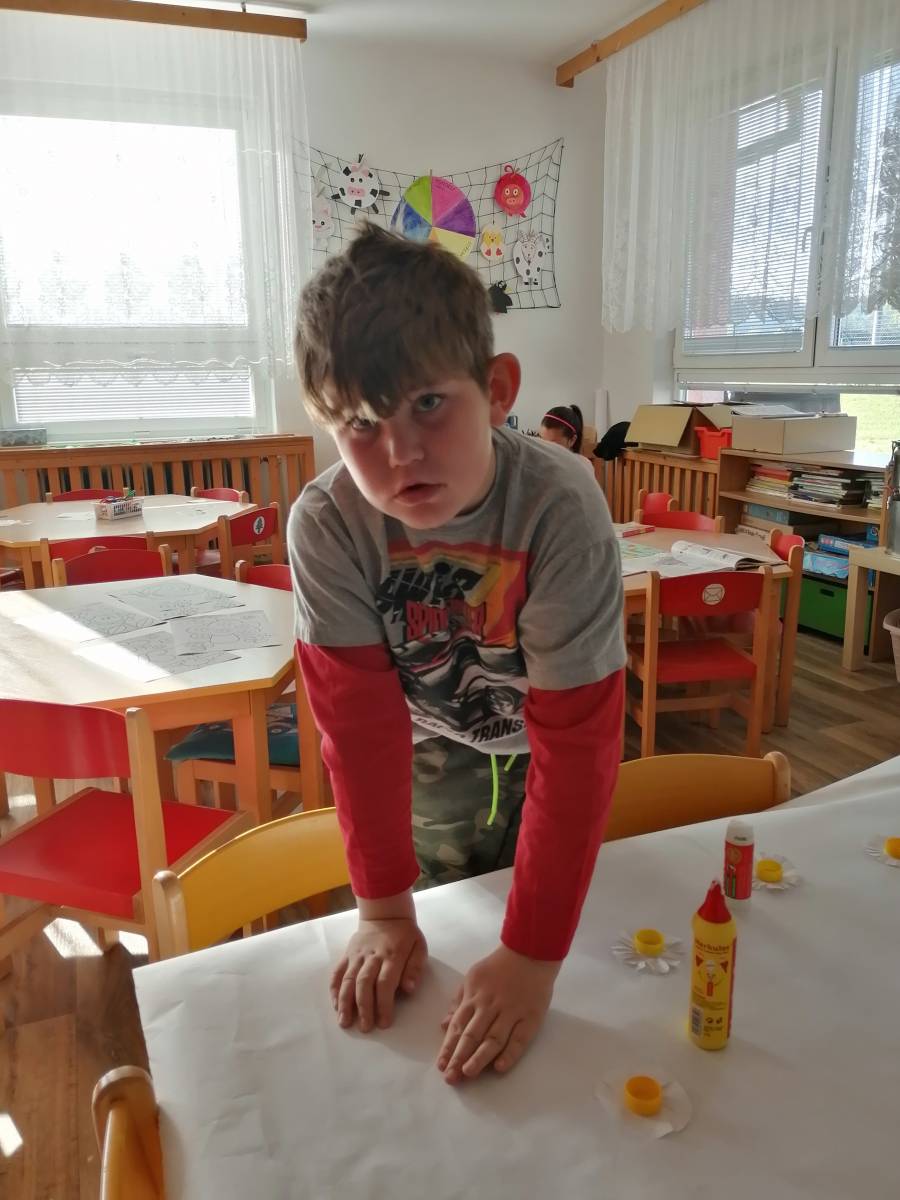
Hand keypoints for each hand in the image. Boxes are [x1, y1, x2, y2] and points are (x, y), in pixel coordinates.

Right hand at [331, 913, 426, 1033]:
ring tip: (344, 1022)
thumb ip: (415, 968)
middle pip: (364, 983)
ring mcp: (357, 955)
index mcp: (392, 955)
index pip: (386, 982)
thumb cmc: (405, 935)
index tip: (384, 1023)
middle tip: (365, 1028)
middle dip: (364, 1007)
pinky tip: (335, 1005)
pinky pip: (337, 972)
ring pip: (348, 979)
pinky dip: (334, 989)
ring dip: (345, 1002)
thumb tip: (409, 989)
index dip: (384, 1004)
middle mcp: (372, 956)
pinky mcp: (347, 954)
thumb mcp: (419, 947)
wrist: (385, 914)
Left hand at [437, 944, 559, 1083]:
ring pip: (493, 1038)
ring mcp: (511, 1012)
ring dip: (480, 1057)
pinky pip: (519, 1038)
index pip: (458, 1025)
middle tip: (450, 1078)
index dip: (448, 1047)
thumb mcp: (473, 977)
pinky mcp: (531, 1017)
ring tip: (468, 1073)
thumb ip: (459, 1001)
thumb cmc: (499, 967)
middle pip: (472, 1034)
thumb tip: (443, 1026)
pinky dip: (510, 1053)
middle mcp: (490, 1006)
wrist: (530, 952)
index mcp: (474, 996)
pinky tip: (500, 1067)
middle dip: (459, 1057)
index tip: (441, 1066)